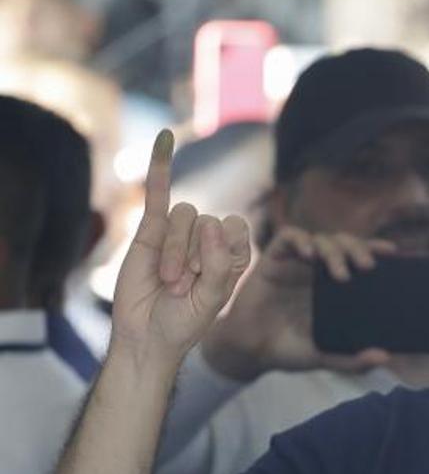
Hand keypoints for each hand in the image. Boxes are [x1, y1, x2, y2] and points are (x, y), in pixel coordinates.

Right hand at [109, 130, 251, 370]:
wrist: (146, 336)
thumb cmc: (183, 323)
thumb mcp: (211, 300)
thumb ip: (219, 266)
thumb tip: (213, 224)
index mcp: (232, 255)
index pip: (238, 229)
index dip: (224, 250)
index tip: (209, 278)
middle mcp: (209, 240)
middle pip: (209, 222)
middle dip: (195, 258)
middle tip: (182, 289)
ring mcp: (179, 233)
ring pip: (184, 215)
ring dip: (176, 251)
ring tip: (168, 281)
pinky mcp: (150, 230)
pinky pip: (157, 193)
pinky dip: (161, 166)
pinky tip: (165, 138)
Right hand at [200, 226, 396, 381]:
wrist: (250, 353)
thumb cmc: (288, 351)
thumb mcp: (324, 356)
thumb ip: (352, 360)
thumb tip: (385, 358)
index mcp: (332, 286)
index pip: (357, 259)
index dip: (374, 249)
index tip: (392, 252)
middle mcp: (316, 270)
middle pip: (343, 243)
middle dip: (358, 248)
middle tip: (367, 266)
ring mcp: (295, 263)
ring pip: (320, 239)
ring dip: (334, 250)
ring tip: (340, 272)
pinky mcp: (272, 260)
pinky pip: (288, 237)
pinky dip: (301, 240)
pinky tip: (309, 254)